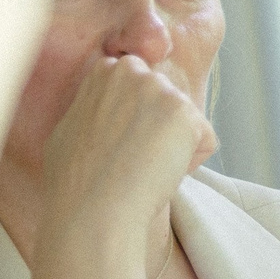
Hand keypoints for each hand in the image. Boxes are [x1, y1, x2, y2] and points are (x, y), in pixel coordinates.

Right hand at [39, 54, 215, 244]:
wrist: (91, 207)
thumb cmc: (75, 179)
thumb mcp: (74, 125)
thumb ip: (97, 108)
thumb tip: (111, 113)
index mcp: (105, 71)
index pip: (143, 87)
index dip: (135, 121)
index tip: (120, 143)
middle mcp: (133, 72)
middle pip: (168, 103)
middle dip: (159, 129)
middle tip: (132, 159)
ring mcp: (160, 89)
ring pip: (187, 123)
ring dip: (175, 147)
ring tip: (142, 167)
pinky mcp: (185, 112)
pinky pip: (205, 141)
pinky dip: (191, 163)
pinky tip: (160, 172)